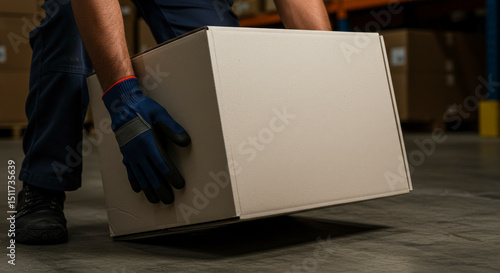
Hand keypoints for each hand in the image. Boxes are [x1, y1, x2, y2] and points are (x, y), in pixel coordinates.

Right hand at [102, 76, 189, 203]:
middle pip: (151, 175)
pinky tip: (138, 189)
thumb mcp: (160, 114)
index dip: (172, 176)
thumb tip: (186, 141)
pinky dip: (134, 181)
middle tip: (169, 200)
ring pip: (140, 176)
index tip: (180, 185)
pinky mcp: (126, 153)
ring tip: (155, 200)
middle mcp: (138, 152)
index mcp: (148, 142)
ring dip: (148, 189)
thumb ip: (172, 128)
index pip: (163, 164)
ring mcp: (130, 154)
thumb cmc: (143, 108)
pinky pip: (130, 171)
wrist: (121, 105)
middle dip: (161, 188)